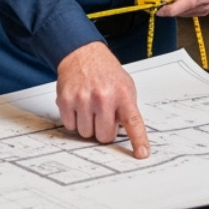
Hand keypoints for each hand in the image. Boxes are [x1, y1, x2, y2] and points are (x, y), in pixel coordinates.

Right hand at [56, 42, 149, 158]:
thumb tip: (126, 132)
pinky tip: (78, 105)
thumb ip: (127, 108)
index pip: (133, 122)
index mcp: (122, 94)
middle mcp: (103, 97)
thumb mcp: (125, 85)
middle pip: (104, 136)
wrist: (82, 54)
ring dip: (88, 125)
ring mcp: (83, 99)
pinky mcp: (66, 100)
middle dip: (103, 130)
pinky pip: (71, 126)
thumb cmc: (104, 71)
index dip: (138, 140)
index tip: (142, 154)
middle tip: (102, 116)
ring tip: (89, 107)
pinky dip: (74, 120)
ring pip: (86, 133)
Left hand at [146, 0, 208, 18]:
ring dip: (171, 7)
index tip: (158, 9)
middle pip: (183, 9)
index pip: (188, 1)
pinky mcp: (204, 8)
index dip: (172, 9)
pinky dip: (178, 8)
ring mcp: (206, 4)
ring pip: (183, 13)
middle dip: (166, 6)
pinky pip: (186, 13)